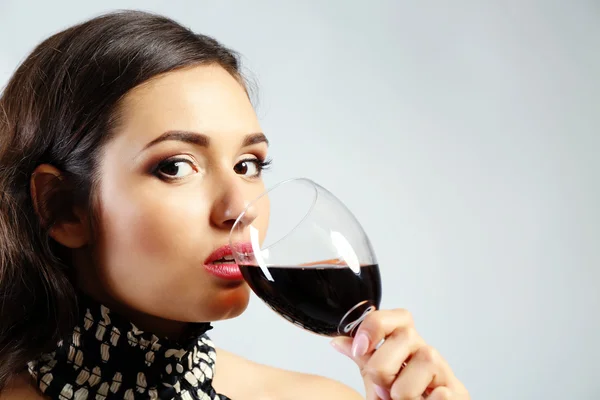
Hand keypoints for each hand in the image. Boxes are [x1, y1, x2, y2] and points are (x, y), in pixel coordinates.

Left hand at [330, 309, 468, 399]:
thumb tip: (339, 340)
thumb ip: (362, 358)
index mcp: (405, 342)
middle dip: (383, 370)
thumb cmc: (395, 398)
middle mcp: (426, 350)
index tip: (359, 348)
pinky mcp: (458, 392)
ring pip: (418, 368)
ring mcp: (444, 371)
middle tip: (384, 389)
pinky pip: (438, 395)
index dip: (374, 327)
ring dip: (401, 395)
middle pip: (403, 339)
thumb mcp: (374, 378)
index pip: (397, 317)